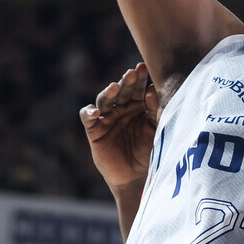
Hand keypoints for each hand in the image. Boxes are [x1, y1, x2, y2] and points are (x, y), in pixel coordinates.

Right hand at [79, 64, 158, 194]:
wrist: (136, 177)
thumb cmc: (149, 151)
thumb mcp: (155, 130)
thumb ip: (155, 111)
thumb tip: (151, 90)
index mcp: (138, 105)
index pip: (138, 88)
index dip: (141, 78)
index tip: (144, 67)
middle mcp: (121, 109)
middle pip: (122, 91)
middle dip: (127, 81)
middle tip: (132, 73)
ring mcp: (106, 118)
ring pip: (104, 100)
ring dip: (108, 92)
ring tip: (114, 87)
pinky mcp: (94, 130)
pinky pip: (87, 118)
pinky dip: (89, 112)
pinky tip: (95, 111)